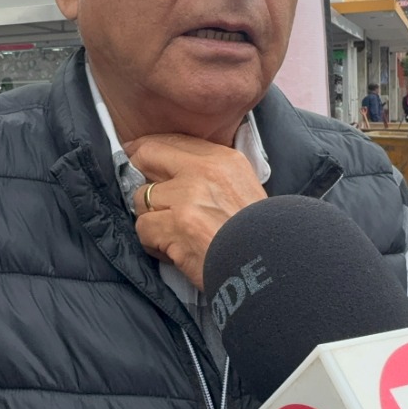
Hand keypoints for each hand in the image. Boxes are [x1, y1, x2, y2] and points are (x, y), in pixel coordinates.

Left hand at [127, 134, 266, 289]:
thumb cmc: (256, 235)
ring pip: (141, 197)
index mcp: (223, 159)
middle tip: (142, 193)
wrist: (269, 267)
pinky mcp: (176, 224)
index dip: (149, 150)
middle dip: (138, 175)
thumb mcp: (243, 188)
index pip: (174, 140)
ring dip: (151, 219)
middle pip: (147, 155)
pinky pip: (143, 227)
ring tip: (173, 234)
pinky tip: (174, 251)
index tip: (138, 157)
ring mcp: (187, 197)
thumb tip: (169, 170)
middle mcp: (204, 171)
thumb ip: (210, 175)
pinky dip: (154, 244)